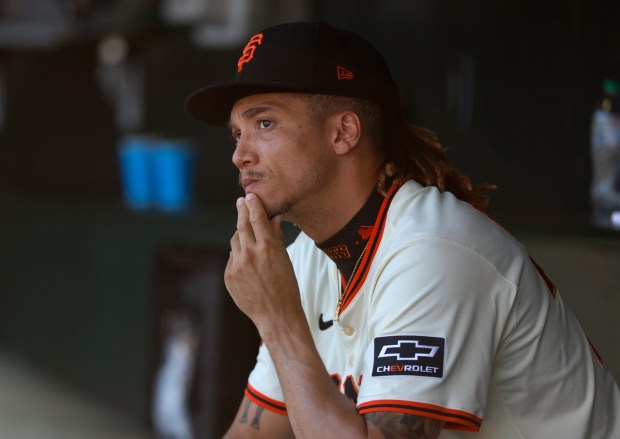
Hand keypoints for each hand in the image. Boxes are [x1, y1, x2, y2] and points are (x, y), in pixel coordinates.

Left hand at [225, 194, 303, 330]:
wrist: (276, 315)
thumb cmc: (286, 287)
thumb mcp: (285, 259)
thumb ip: (276, 237)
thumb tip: (273, 218)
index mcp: (267, 247)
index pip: (257, 218)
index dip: (252, 205)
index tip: (249, 196)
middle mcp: (249, 254)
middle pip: (242, 226)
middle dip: (242, 212)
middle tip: (241, 202)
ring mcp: (237, 265)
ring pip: (235, 241)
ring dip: (241, 235)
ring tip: (248, 234)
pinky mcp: (229, 276)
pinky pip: (232, 258)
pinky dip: (239, 255)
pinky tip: (248, 261)